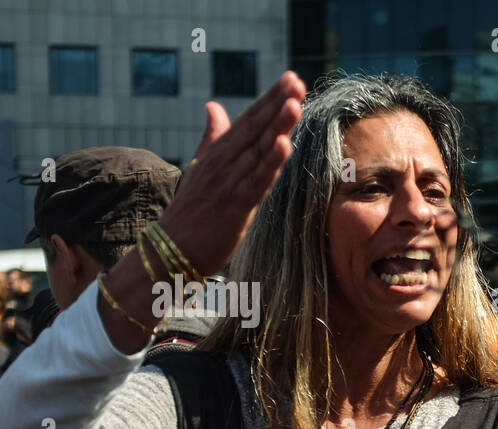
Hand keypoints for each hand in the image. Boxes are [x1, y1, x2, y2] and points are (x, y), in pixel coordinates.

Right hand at [158, 71, 306, 276]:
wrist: (170, 249)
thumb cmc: (189, 210)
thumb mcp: (200, 168)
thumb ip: (211, 137)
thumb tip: (214, 106)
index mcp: (218, 153)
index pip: (248, 120)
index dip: (269, 100)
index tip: (291, 79)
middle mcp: (223, 162)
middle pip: (255, 128)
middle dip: (277, 104)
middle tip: (296, 80)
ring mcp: (229, 183)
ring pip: (258, 150)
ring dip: (277, 126)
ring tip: (294, 103)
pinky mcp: (235, 206)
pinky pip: (257, 181)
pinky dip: (270, 163)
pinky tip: (283, 145)